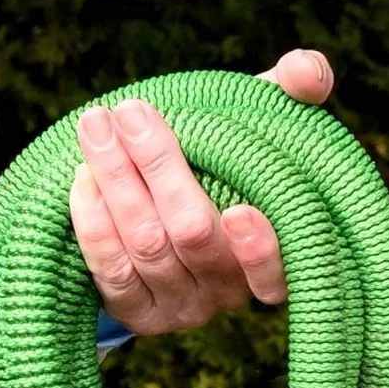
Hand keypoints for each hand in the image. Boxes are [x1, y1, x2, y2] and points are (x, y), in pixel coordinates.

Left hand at [70, 49, 334, 334]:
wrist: (169, 203)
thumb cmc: (230, 160)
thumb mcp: (264, 123)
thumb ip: (294, 90)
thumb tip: (305, 71)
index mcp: (277, 252)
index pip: (276, 269)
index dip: (259, 249)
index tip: (238, 211)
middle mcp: (231, 290)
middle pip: (192, 233)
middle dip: (157, 167)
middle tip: (129, 110)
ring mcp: (185, 308)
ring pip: (146, 246)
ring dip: (115, 181)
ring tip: (95, 127)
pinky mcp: (143, 316)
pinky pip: (112, 272)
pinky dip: (93, 221)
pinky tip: (83, 178)